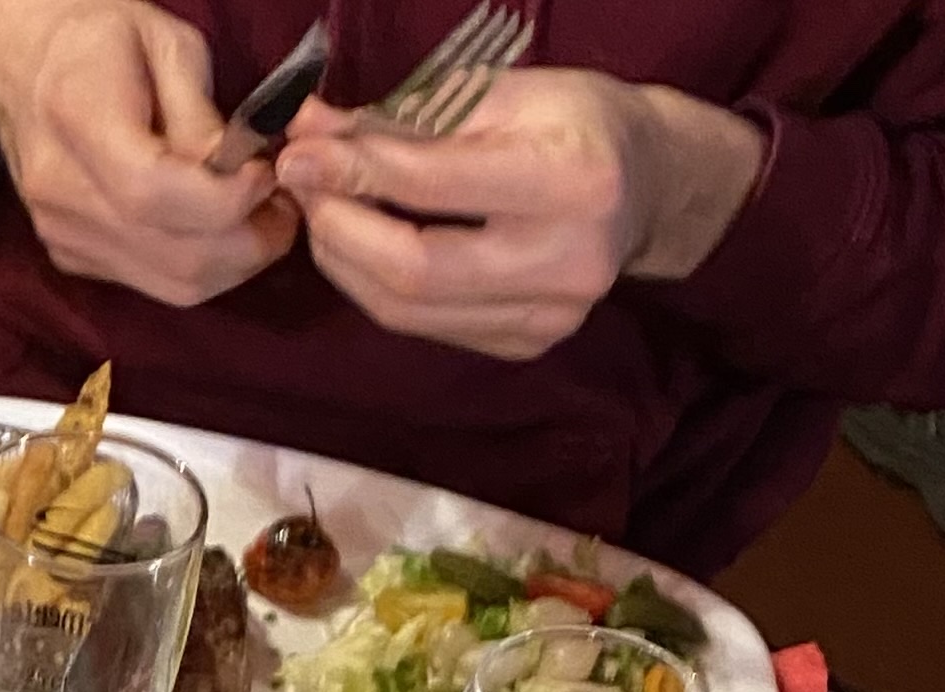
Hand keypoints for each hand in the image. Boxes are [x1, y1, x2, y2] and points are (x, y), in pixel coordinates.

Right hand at [0, 0, 299, 307]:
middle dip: (250, 241)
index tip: (270, 172)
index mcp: (77, 119)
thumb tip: (240, 174)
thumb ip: (201, 116)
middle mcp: (61, 194)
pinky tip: (221, 229)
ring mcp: (64, 237)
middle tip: (286, 204)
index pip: (156, 192)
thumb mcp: (164, 44)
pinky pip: (156, 283)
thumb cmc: (100, 41)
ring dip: (235, 262)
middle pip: (175, 255)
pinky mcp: (74, 260)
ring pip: (174, 284)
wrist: (21, 71)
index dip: (228, 198)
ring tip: (264, 219)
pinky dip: (203, 266)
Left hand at [272, 71, 765, 358]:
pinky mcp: (524, 346)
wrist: (645, 185)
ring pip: (408, 310)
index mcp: (573, 181)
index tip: (299, 151)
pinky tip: (363, 248)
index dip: (354, 171)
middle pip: (413, 271)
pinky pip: (425, 326)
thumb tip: (310, 130)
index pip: (434, 186)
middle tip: (304, 188)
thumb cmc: (574, 122)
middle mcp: (565, 263)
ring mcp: (546, 319)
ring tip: (324, 212)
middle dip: (340, 229)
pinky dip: (378, 287)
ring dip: (347, 262)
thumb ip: (406, 116)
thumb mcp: (503, 93)